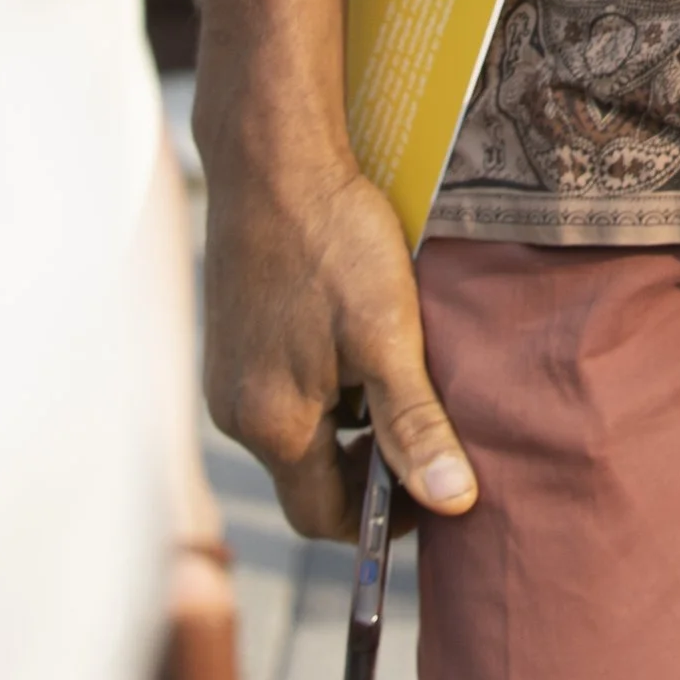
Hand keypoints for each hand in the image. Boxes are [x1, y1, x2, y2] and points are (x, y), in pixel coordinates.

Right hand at [201, 145, 476, 543]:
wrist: (273, 161)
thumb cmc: (333, 241)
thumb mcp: (388, 334)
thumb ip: (415, 424)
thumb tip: (453, 501)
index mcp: (272, 426)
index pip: (325, 517)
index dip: (381, 516)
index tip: (433, 487)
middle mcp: (235, 414)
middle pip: (308, 477)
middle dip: (367, 467)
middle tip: (426, 426)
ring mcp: (226, 376)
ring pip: (297, 432)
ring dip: (348, 422)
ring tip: (398, 374)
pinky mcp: (229, 342)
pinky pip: (279, 391)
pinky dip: (323, 387)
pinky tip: (357, 340)